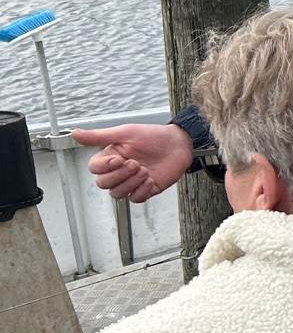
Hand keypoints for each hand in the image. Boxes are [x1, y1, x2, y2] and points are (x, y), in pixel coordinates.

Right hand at [73, 123, 193, 201]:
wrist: (179, 143)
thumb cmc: (153, 136)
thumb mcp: (125, 133)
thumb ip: (99, 136)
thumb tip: (74, 133)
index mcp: (110, 157)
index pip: (94, 169)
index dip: (104, 167)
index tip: (119, 158)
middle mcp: (118, 171)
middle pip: (103, 184)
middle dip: (119, 175)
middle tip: (136, 163)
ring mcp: (132, 182)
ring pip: (117, 194)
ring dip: (131, 183)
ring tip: (145, 170)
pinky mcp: (145, 189)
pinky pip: (135, 199)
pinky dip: (142, 190)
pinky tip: (151, 179)